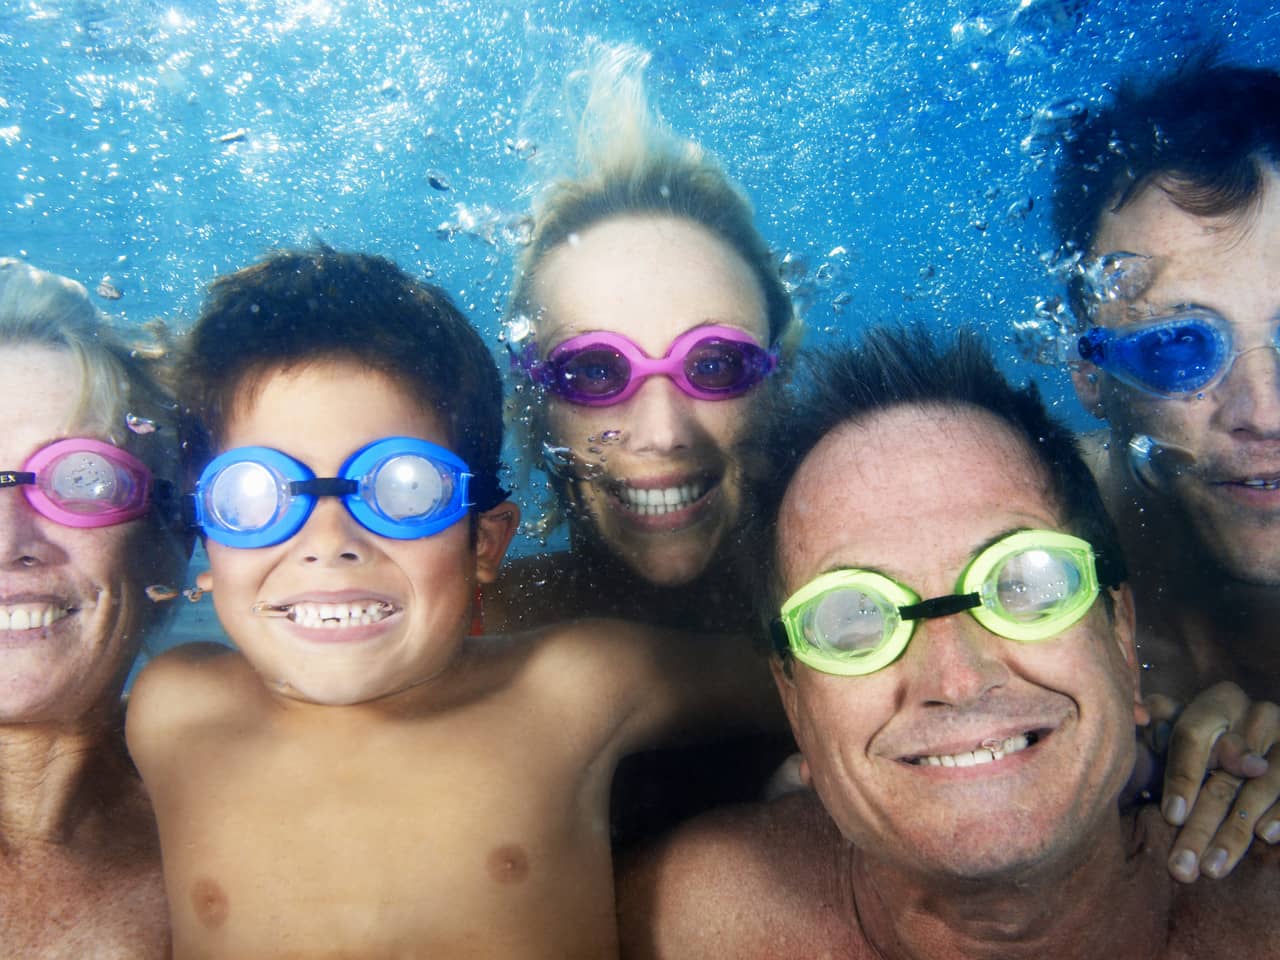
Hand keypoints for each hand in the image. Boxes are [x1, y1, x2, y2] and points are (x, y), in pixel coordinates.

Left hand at [1155, 682, 1279, 882]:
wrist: (1265, 733)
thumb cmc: (1214, 732)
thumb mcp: (1187, 719)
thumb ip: (1163, 722)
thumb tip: (1143, 716)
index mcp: (1219, 702)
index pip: (1192, 738)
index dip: (1180, 778)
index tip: (1171, 816)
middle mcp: (1256, 715)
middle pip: (1221, 777)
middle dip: (1200, 827)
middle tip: (1181, 866)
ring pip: (1257, 791)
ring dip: (1234, 835)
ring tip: (1212, 868)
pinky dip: (1279, 814)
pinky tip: (1265, 837)